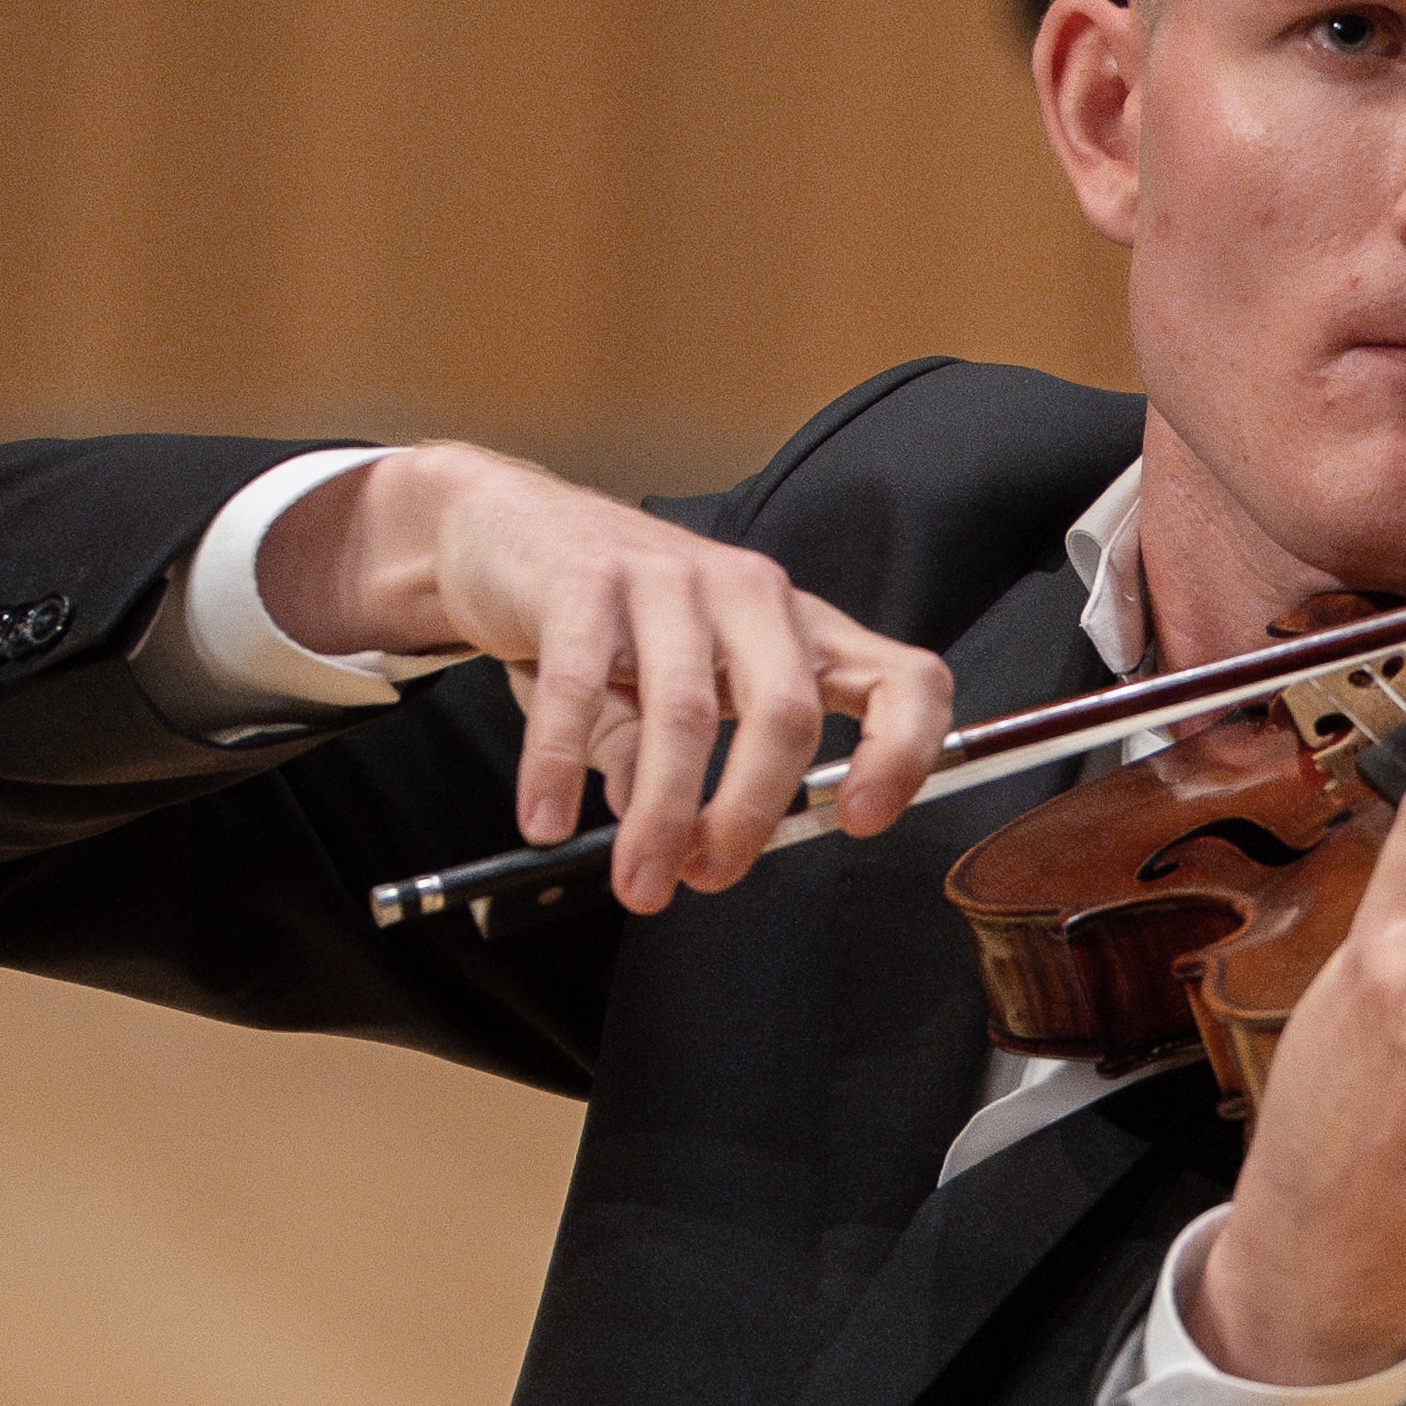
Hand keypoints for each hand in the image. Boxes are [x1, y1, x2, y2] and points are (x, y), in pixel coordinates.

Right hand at [260, 443, 952, 910]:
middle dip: (750, 814)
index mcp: (797, 627)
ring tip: (638, 880)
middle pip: (787, 713)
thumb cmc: (606, 622)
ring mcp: (671, 578)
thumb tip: (676, 840)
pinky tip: (545, 819)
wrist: (502, 526)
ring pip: (687, 713)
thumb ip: (673, 763)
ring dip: (661, 815)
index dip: (904, 751)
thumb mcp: (663, 696)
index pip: (902, 678)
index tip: (863, 819)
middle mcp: (750, 594)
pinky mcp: (584, 577)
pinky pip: (578, 688)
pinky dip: (559, 765)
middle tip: (711, 876)